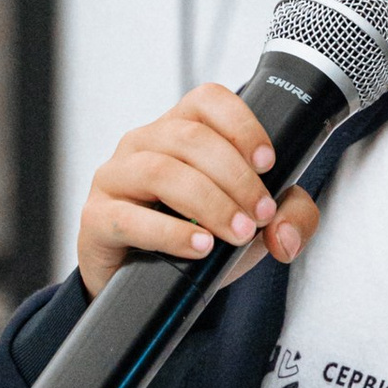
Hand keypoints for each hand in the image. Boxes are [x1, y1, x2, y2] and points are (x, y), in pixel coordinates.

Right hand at [76, 85, 322, 296]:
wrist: (150, 288)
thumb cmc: (198, 239)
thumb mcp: (256, 224)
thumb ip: (290, 217)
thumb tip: (287, 232)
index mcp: (181, 129)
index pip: (208, 100)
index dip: (241, 125)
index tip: (268, 163)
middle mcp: (144, 144)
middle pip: (191, 138)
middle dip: (236, 178)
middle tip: (260, 214)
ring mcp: (116, 177)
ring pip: (161, 171)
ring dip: (209, 203)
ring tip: (236, 233)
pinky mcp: (96, 217)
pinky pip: (129, 217)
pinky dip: (171, 233)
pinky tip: (199, 247)